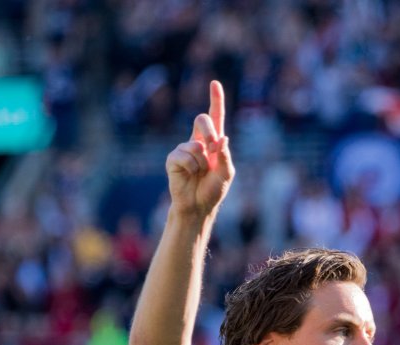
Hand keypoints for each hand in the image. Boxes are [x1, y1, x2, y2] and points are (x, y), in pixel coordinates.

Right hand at [165, 80, 234, 219]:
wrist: (198, 206)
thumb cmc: (213, 190)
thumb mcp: (226, 173)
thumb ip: (225, 156)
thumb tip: (223, 138)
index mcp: (213, 142)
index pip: (215, 117)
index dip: (216, 100)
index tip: (214, 83)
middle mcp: (198, 141)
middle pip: (202, 119)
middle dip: (209, 131)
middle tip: (213, 148)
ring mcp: (184, 148)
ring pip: (195, 144)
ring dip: (202, 162)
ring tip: (200, 174)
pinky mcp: (173, 158)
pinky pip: (184, 155)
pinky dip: (191, 167)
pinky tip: (189, 175)